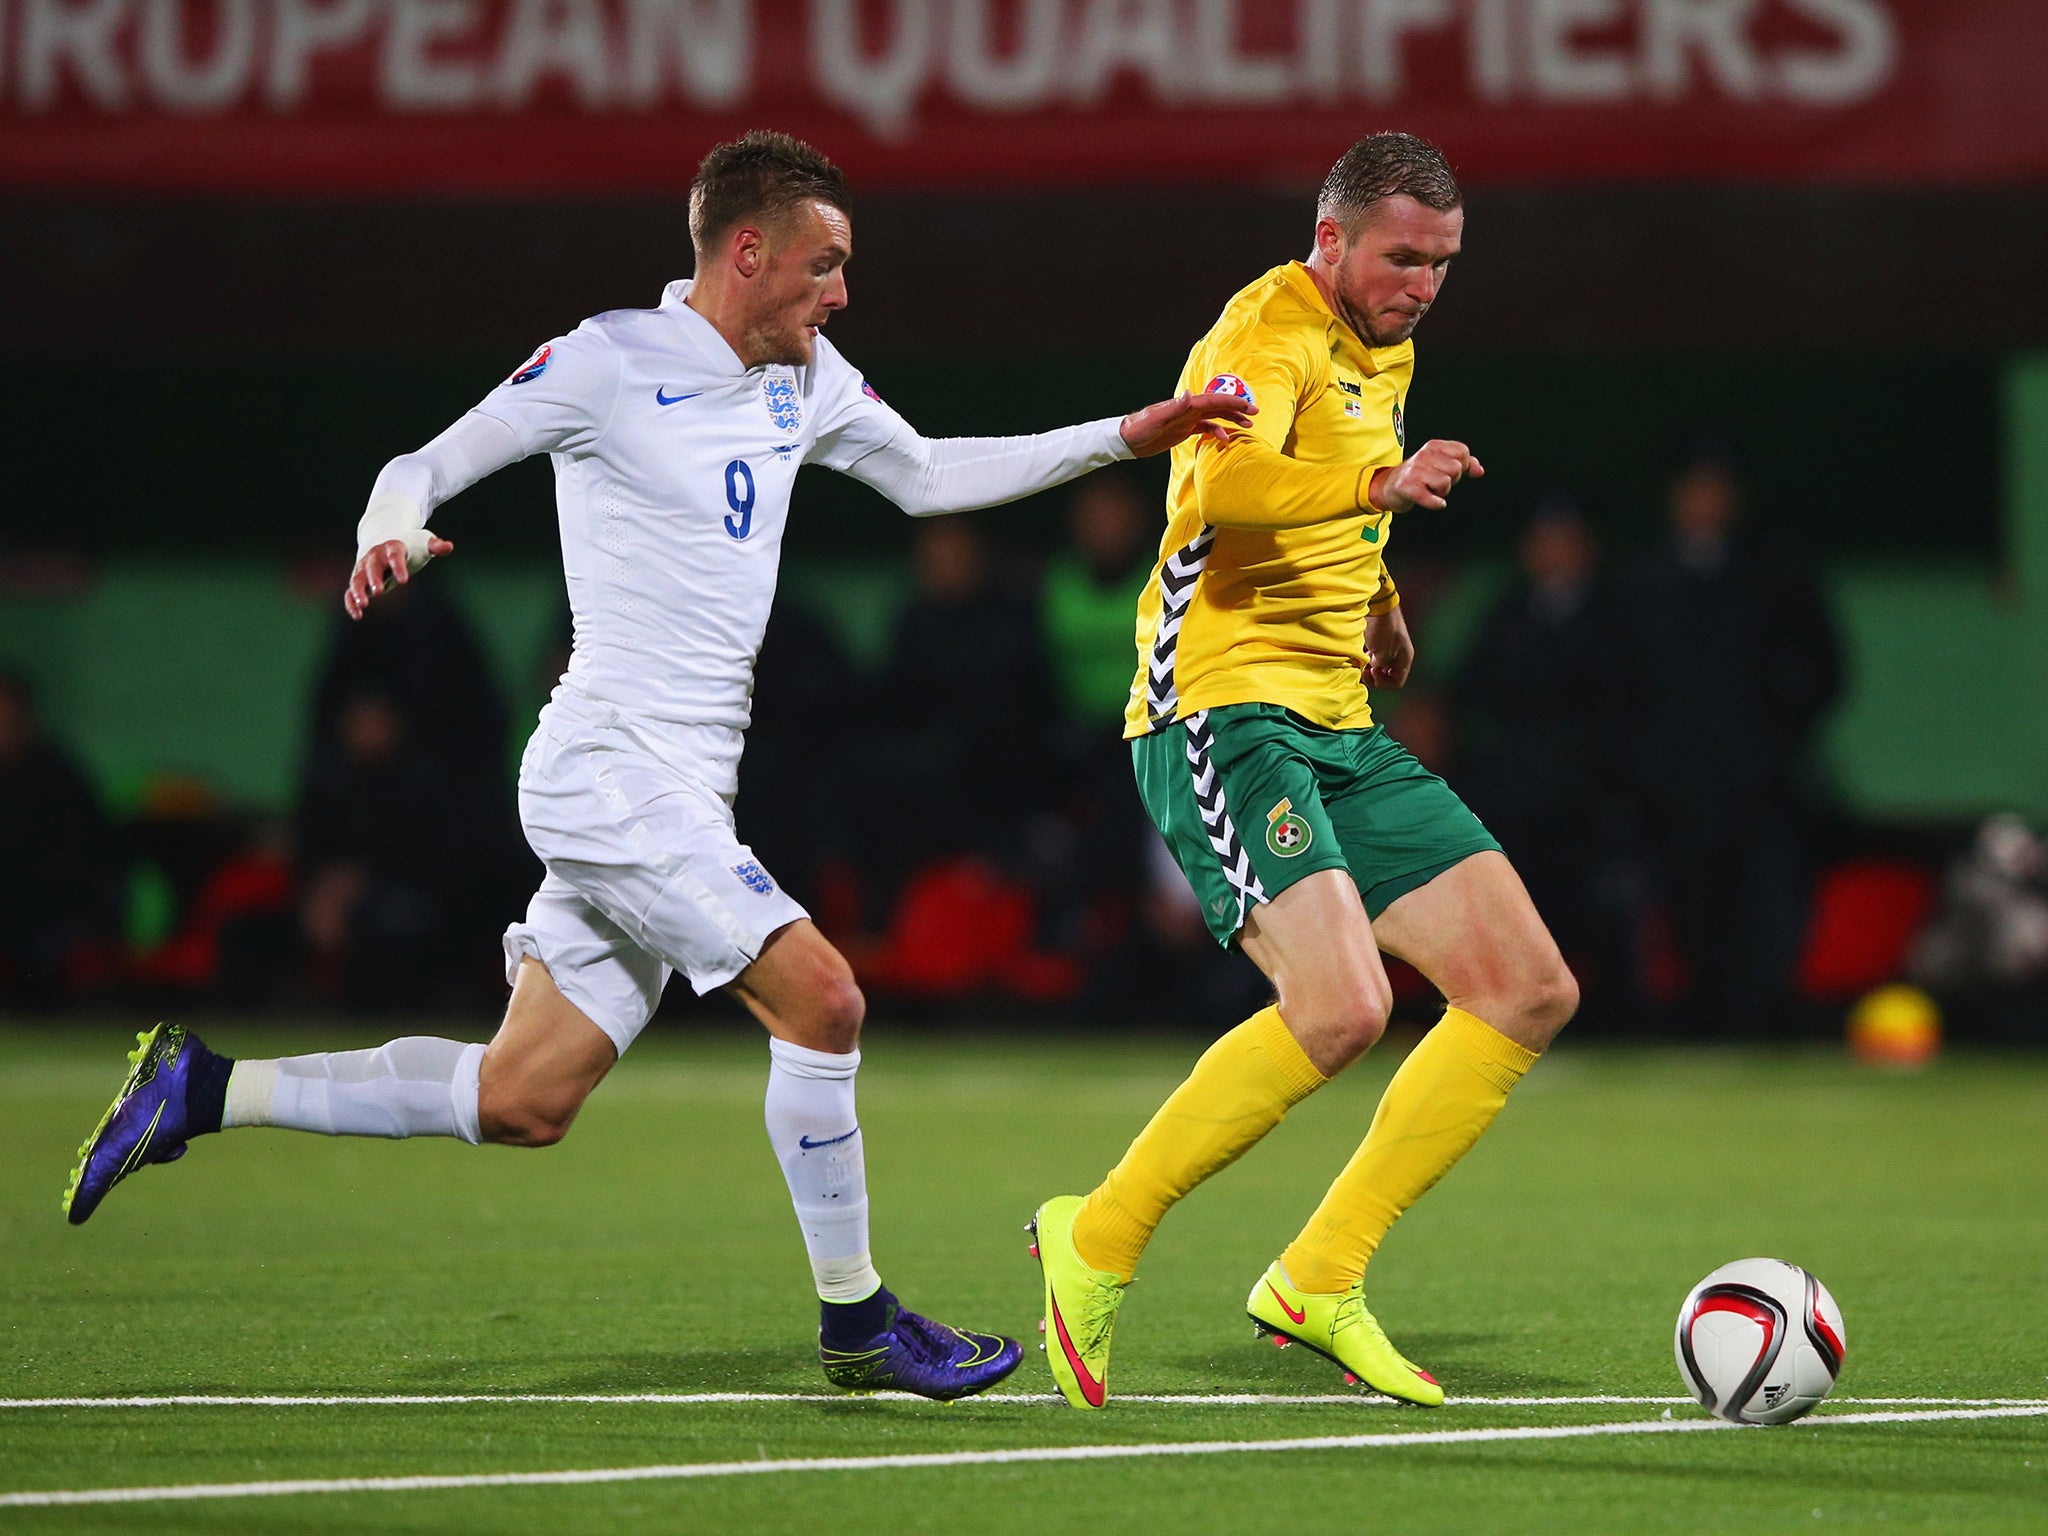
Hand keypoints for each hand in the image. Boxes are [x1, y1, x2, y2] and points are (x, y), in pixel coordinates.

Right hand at [344, 533, 453, 617]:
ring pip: (357, 579)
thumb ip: (436, 546)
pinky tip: (357, 616)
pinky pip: (350, 591)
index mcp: (392, 547)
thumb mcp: (424, 542)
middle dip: (374, 578)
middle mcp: (375, 556)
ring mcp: (364, 568)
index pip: (394, 555)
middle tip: (379, 592)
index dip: (398, 567)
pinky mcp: (360, 580)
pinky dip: (351, 602)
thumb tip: (449, 547)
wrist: (386, 540)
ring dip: (358, 591)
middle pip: (371, 566)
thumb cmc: (410, 544)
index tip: (404, 581)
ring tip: (363, 605)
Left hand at [1119, 390, 1257, 456]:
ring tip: (1247, 426)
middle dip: (1238, 408)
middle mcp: (1189, 409)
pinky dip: (1216, 431)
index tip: (1248, 406)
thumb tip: (1189, 395)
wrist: (1127, 439)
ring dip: (1230, 419)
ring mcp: (1187, 419)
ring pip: (1215, 416)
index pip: (1214, 400)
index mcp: (1186, 405)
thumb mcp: (1157, 418)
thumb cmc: (1140, 428)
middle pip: (1218, 406)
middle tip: (1255, 414)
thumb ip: (1174, 407)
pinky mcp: (1183, 430)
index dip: (1233, 402)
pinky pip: (1205, 428)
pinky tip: (1224, 439)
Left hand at [1364, 606, 1413, 689]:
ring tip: (1361, 664)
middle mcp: (1398, 655)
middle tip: (1364, 671)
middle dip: (1375, 676)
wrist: (1378, 605)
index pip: (1397, 681)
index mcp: (1404, 658)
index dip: (1383, 682)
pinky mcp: (1378, 641)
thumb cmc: (1382, 629)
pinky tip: (1359, 655)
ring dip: (1369, 668)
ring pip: (1379, 666)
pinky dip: (1366, 659)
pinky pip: (1373, 656)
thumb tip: (1373, 668)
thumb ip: (1379, 667)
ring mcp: (1388, 648)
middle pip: (1387, 675)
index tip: (1373, 672)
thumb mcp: (1382, 654)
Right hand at [1368, 439, 1483, 512]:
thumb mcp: (1441, 463)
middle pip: (1456, 468)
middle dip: (1453, 480)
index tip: (1456, 471)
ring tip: (1432, 490)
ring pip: (1445, 482)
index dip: (1465, 465)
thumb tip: (1479, 471)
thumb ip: (1464, 464)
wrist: (1389, 486)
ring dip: (1443, 492)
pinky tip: (1437, 503)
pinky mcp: (1407, 488)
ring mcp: (1415, 471)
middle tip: (1439, 482)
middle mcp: (1424, 456)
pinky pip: (1430, 498)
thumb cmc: (1419, 474)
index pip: (1462, 452)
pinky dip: (1436, 503)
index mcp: (1433, 446)